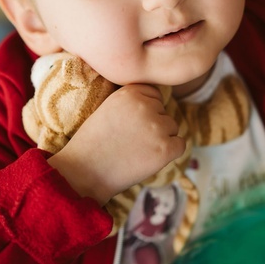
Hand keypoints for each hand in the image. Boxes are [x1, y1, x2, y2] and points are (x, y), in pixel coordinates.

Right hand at [48, 84, 185, 204]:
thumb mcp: (110, 108)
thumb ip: (134, 102)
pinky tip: (149, 158)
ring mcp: (157, 127)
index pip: (155, 95)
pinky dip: (169, 153)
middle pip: (164, 112)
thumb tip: (161, 103)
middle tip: (131, 141)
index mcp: (130, 92)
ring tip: (136, 150)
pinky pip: (180, 145)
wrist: (85, 171)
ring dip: (160, 139)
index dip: (145, 111)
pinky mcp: (165, 148)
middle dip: (152, 125)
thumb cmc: (94, 142)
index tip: (131, 125)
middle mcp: (146, 106)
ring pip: (172, 128)